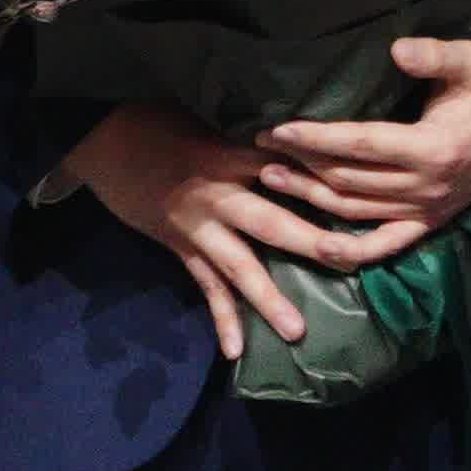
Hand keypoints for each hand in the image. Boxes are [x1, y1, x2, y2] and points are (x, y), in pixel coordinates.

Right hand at [56, 101, 401, 359]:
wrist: (102, 140)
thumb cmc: (162, 123)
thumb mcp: (211, 119)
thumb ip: (256, 142)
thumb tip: (309, 148)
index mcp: (234, 155)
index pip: (289, 169)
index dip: (326, 183)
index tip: (367, 197)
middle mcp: (220, 193)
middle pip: (273, 220)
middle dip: (312, 242)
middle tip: (352, 260)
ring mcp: (199, 225)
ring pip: (239, 265)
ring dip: (268, 298)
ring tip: (296, 330)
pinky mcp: (181, 247)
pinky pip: (205, 287)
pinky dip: (221, 319)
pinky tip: (234, 351)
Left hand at [259, 38, 470, 240]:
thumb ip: (435, 55)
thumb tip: (396, 49)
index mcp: (434, 147)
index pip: (360, 145)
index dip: (316, 138)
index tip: (277, 128)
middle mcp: (426, 187)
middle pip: (349, 180)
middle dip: (300, 165)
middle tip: (257, 149)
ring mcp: (428, 210)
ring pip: (356, 211)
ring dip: (310, 199)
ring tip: (270, 179)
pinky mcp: (430, 222)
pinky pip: (384, 244)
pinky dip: (350, 252)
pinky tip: (316, 247)